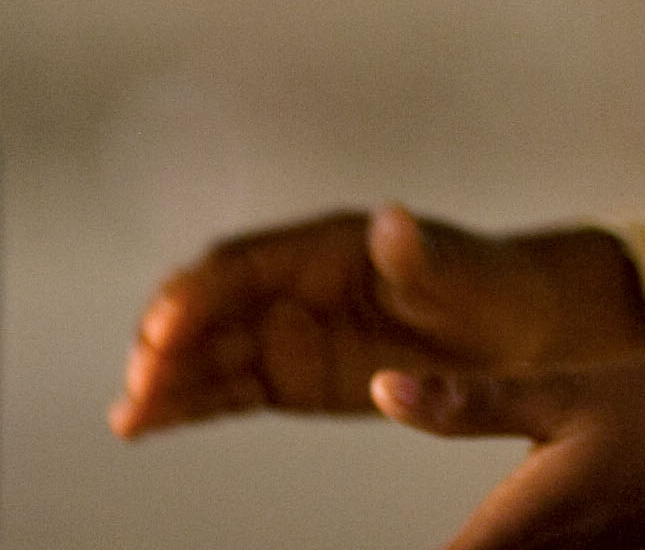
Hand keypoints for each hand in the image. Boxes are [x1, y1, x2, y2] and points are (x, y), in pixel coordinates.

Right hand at [110, 205, 644, 437]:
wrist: (514, 329)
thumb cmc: (486, 284)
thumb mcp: (459, 271)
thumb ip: (419, 255)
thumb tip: (392, 221)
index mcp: (324, 245)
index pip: (246, 262)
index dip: (203, 290)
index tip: (170, 319)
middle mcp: (291, 284)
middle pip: (211, 308)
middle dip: (170, 339)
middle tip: (143, 378)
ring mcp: (284, 330)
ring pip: (207, 354)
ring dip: (164, 379)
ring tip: (130, 416)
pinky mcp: (288, 375)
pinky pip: (224, 390)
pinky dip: (183, 404)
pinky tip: (142, 425)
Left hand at [375, 353, 644, 549]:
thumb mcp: (565, 392)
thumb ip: (468, 402)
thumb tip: (383, 390)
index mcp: (512, 530)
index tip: (304, 539)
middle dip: (447, 544)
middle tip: (355, 529)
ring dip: (474, 541)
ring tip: (468, 521)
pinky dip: (511, 543)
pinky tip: (516, 527)